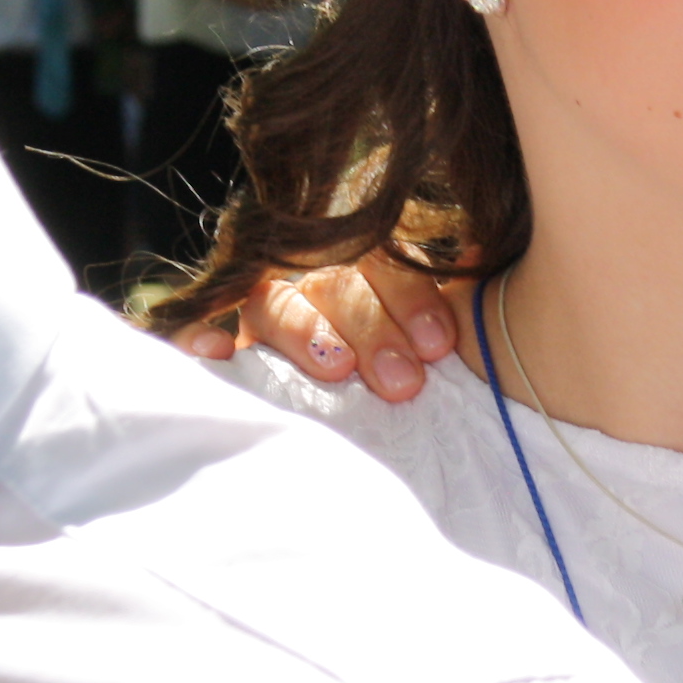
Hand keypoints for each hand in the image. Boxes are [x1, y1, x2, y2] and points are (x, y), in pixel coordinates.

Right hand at [173, 254, 468, 402]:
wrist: (343, 430)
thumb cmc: (400, 369)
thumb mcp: (428, 333)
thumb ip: (450, 297)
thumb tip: (486, 251)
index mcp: (365, 267)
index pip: (385, 260)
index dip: (410, 297)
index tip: (439, 345)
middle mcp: (310, 281)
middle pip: (333, 284)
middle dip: (372, 330)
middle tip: (403, 382)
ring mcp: (261, 314)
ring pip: (273, 302)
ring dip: (305, 331)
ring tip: (335, 367)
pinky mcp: (220, 351)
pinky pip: (196, 332)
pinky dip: (200, 337)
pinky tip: (216, 349)